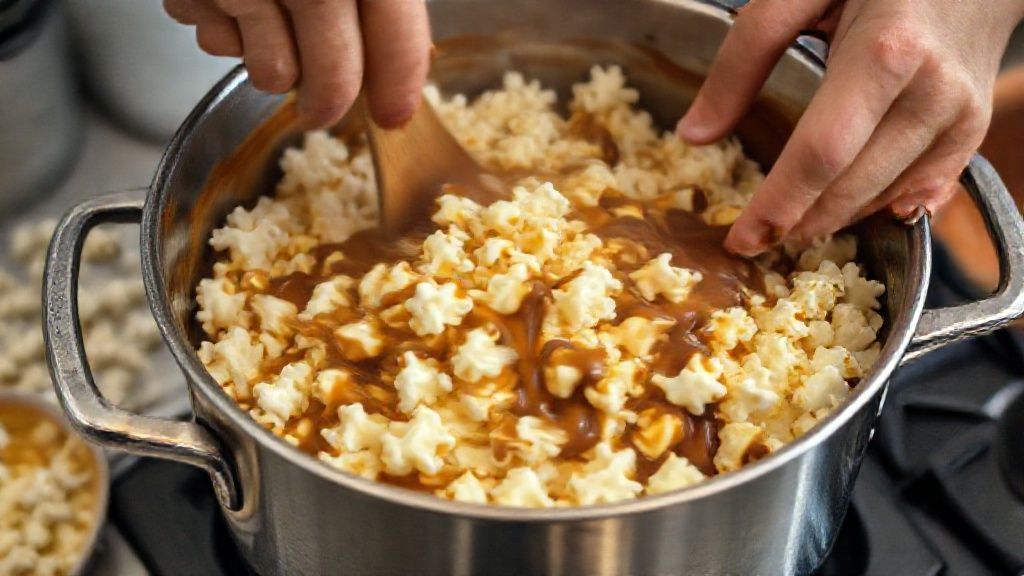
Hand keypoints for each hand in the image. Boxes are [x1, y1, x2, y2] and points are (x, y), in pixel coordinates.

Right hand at [163, 0, 431, 127]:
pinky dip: (226, 32)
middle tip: (325, 108)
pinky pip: (216, 44)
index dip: (398, 84)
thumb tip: (398, 58)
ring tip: (272, 25)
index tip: (394, 115)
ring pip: (272, 74)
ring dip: (276, 67)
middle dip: (331, 103)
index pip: (394, 35)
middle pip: (333, 76)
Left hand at [677, 0, 1023, 256]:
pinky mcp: (973, 132)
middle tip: (756, 241)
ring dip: (833, 220)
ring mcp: (960, 116)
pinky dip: (877, 209)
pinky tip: (844, 214)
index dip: (778, 205)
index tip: (741, 240)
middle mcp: (931, 91)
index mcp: (886, 52)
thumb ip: (741, 62)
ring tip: (790, 224)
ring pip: (884, 198)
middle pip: (851, 186)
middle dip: (799, 224)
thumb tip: (694, 134)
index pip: (821, 154)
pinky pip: (920, 192)